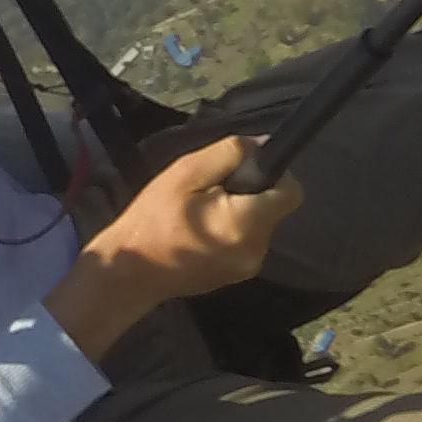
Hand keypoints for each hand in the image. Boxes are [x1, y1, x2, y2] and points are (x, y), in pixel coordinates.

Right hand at [90, 136, 302, 298]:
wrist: (129, 273)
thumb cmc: (153, 220)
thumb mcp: (186, 174)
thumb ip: (229, 154)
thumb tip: (263, 145)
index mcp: (247, 223)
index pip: (293, 193)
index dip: (276, 175)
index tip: (246, 170)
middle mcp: (257, 250)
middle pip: (273, 208)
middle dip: (250, 194)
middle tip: (209, 191)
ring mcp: (247, 268)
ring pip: (259, 225)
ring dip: (239, 213)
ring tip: (200, 212)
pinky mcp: (235, 277)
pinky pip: (246, 243)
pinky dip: (231, 232)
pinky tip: (199, 232)